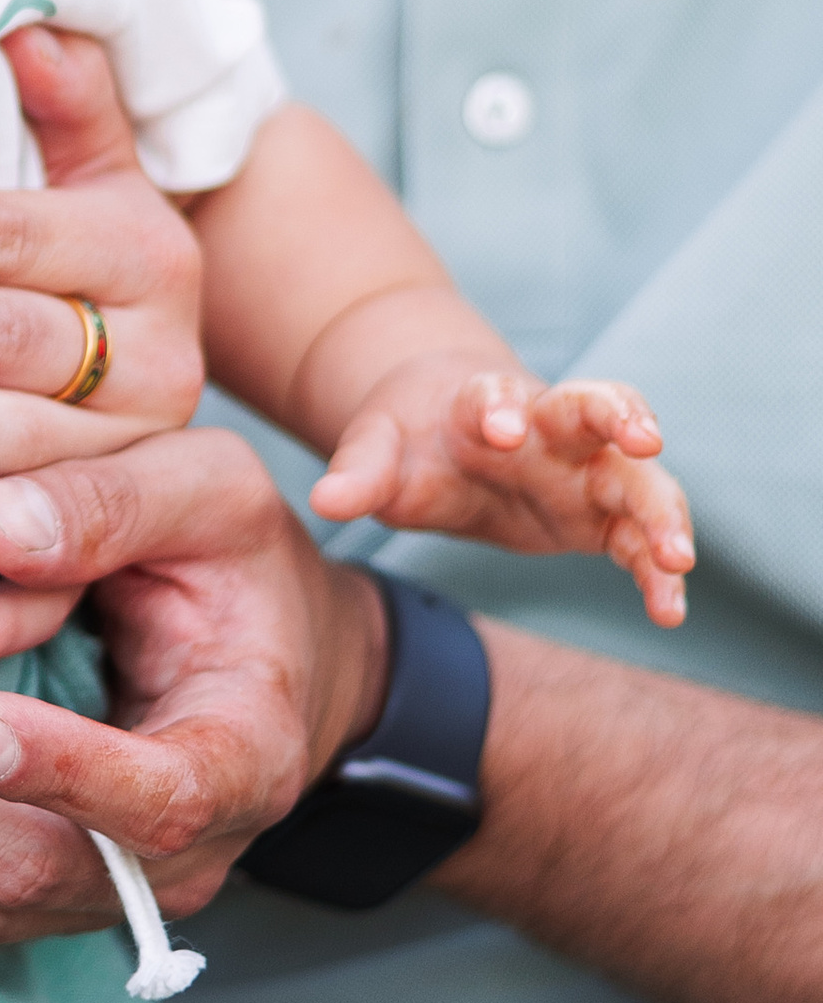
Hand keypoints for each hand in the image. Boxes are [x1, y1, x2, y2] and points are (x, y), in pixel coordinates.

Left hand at [0, 25, 205, 489]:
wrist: (183, 423)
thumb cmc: (89, 275)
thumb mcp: (100, 189)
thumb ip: (74, 112)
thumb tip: (30, 30)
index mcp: (146, 254)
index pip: (10, 236)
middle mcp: (160, 357)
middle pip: (4, 336)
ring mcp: (135, 453)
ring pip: (17, 437)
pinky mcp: (112, 531)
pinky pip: (51, 549)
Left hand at [0, 426, 389, 944]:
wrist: (260, 666)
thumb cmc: (240, 568)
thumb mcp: (213, 495)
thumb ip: (116, 501)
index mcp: (242, 759)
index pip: (160, 799)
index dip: (60, 772)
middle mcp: (170, 862)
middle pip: (26, 864)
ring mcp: (93, 894)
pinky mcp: (26, 896)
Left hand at [318, 360, 692, 624]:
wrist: (450, 431)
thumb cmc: (411, 437)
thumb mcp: (376, 449)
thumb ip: (359, 473)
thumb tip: (324, 501)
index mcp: (484, 401)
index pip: (498, 393)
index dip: (501, 406)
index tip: (502, 427)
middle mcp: (550, 426)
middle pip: (597, 406)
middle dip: (622, 418)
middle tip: (643, 440)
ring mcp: (585, 467)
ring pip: (638, 475)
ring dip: (662, 510)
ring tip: (677, 558)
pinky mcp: (603, 512)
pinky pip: (640, 536)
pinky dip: (658, 568)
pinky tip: (669, 609)